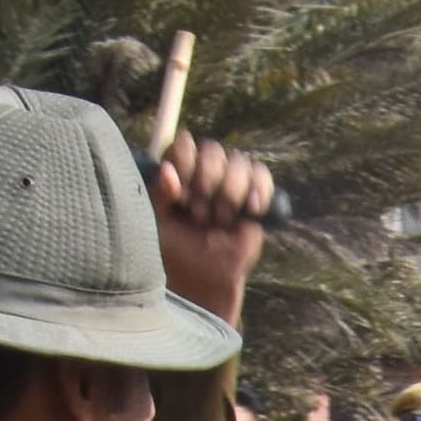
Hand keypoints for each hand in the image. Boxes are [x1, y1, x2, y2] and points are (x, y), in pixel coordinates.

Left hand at [147, 132, 276, 325]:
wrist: (204, 275)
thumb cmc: (176, 248)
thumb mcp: (158, 221)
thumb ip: (159, 194)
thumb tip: (168, 171)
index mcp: (177, 169)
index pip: (184, 144)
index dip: (184, 163)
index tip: (180, 194)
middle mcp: (204, 169)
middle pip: (213, 151)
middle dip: (206, 183)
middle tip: (198, 215)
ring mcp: (231, 180)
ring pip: (239, 162)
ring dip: (230, 193)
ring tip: (221, 221)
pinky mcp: (255, 194)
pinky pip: (262, 176)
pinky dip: (259, 191)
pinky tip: (250, 210)